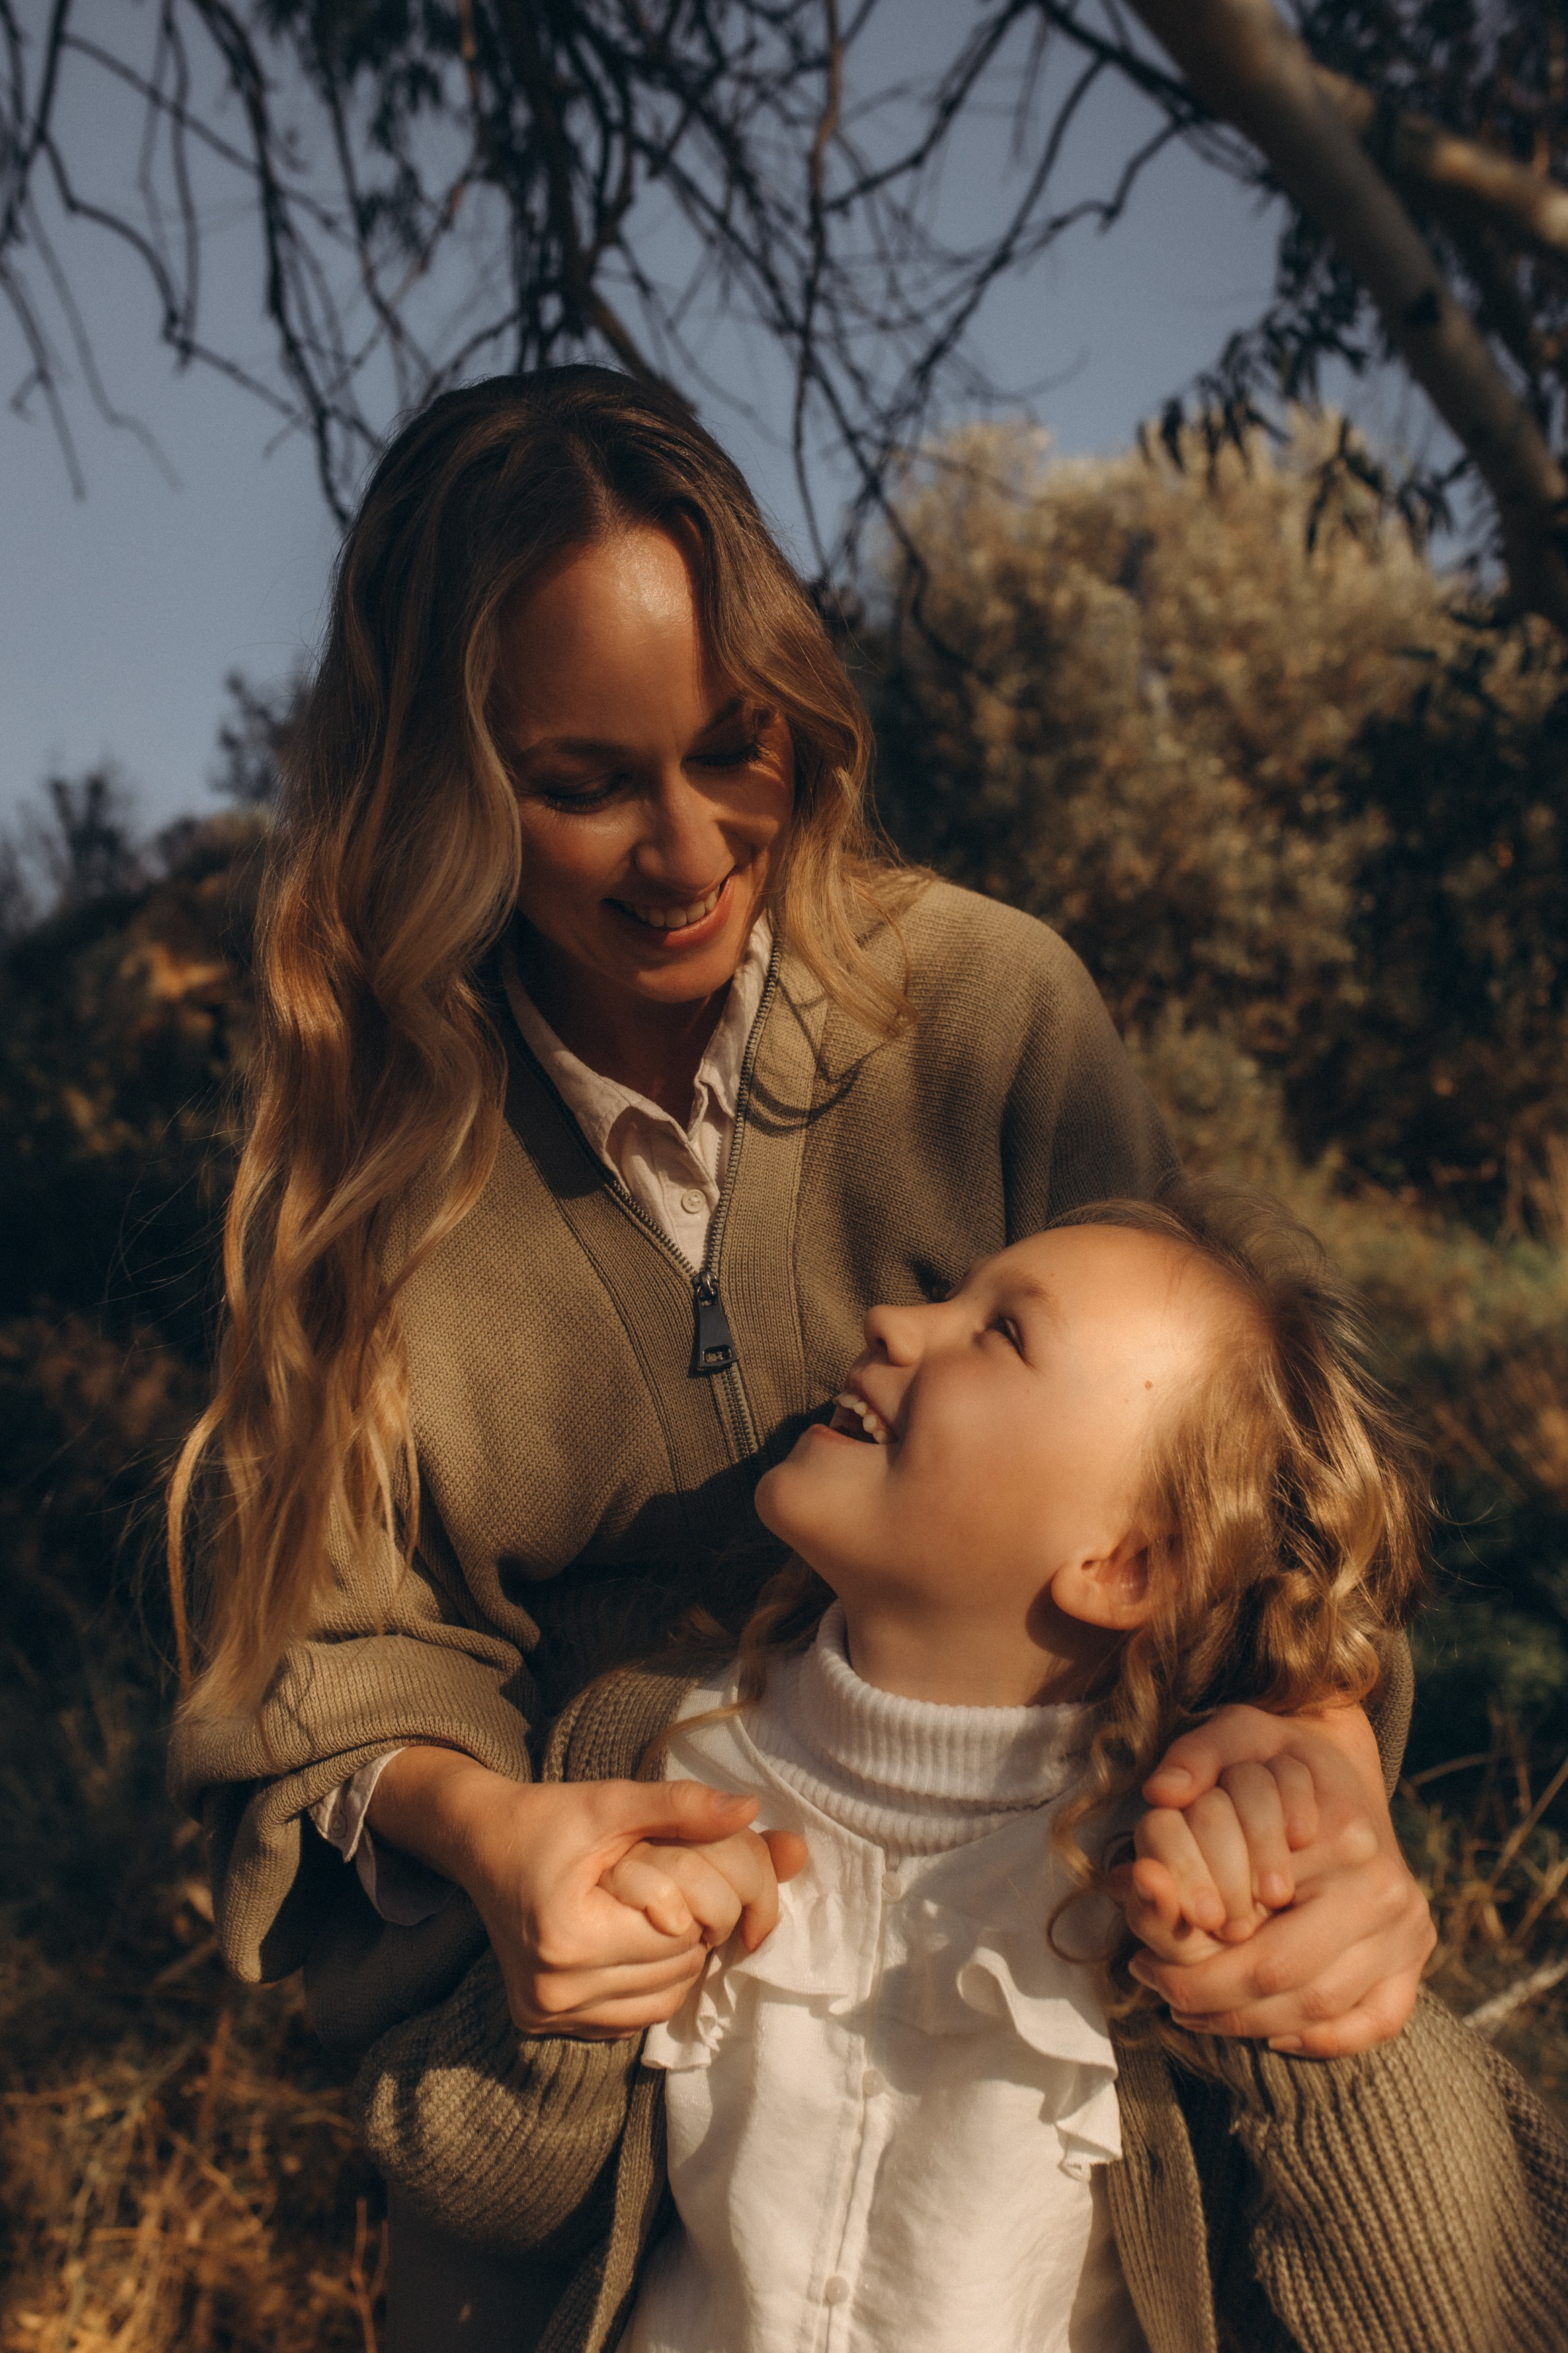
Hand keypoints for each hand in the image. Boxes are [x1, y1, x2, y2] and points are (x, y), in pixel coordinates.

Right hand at [367, 1747, 790, 2037]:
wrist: (481, 1843)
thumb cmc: (548, 1818)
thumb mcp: (613, 1801)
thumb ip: (683, 1808)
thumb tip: (752, 1811)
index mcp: (569, 1938)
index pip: (681, 1935)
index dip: (696, 1899)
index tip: (672, 1868)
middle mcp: (554, 1992)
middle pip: (676, 1970)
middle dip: (692, 1929)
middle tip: (670, 1890)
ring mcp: (548, 2015)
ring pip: (663, 2000)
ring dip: (676, 1960)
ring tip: (653, 1916)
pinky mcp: (545, 2025)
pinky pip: (632, 2018)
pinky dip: (649, 1984)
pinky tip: (633, 1946)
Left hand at [1120, 1705, 1434, 2055]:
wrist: (1339, 1766)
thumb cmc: (1276, 1755)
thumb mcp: (1232, 1734)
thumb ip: (1193, 1758)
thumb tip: (1160, 1794)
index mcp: (1347, 1842)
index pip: (1258, 1933)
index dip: (1191, 1961)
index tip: (1140, 1961)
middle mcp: (1388, 1891)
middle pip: (1292, 1982)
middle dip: (1215, 2002)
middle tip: (1160, 1993)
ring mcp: (1409, 1930)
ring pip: (1326, 2010)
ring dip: (1252, 2026)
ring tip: (1192, 2011)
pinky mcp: (1416, 1958)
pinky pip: (1378, 2021)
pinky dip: (1325, 2040)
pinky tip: (1271, 2033)